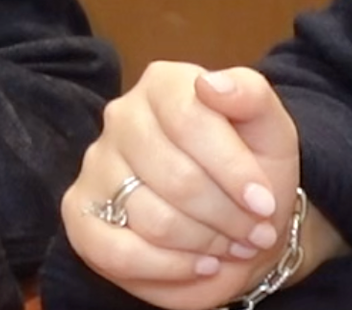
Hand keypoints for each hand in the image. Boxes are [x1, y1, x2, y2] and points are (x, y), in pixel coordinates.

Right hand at [61, 62, 321, 309]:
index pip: (191, 121)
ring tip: (230, 245)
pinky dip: (169, 268)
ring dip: (205, 243)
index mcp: (164, 84)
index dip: (232, 170)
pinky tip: (198, 264)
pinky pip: (118, 253)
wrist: (238, 220)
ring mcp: (95, 165)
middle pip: (176, 177)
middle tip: (254, 232)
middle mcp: (121, 117)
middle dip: (226, 215)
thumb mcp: (270, 129)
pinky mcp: (80, 214)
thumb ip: (251, 95)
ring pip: (153, 219)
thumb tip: (210, 83)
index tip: (264, 203)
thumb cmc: (253, 169)